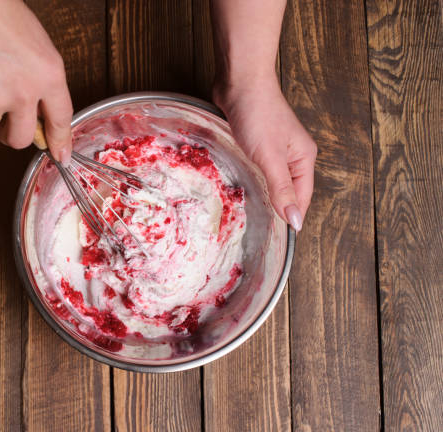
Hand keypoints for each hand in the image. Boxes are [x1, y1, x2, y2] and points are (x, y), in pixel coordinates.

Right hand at [0, 0, 72, 162]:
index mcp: (49, 75)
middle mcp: (24, 92)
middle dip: (13, 136)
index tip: (60, 156)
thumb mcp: (37, 46)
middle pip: (21, 138)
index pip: (60, 120)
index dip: (60, 142)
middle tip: (6, 126)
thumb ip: (41, 81)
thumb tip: (38, 110)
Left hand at [213, 74, 316, 230]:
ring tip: (250, 212)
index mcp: (304, 158)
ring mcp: (276, 148)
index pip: (302, 197)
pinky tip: (241, 187)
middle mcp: (293, 154)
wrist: (240, 82)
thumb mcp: (270, 157)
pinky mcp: (258, 142)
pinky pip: (259, 167)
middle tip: (259, 227)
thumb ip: (281, 189)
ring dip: (264, 193)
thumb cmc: (257, 115)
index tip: (276, 236)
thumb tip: (295, 220)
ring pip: (273, 179)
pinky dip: (253, 178)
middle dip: (276, 207)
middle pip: (288, 190)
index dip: (290, 216)